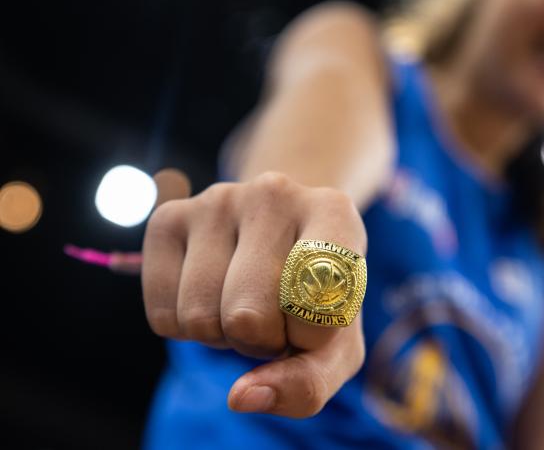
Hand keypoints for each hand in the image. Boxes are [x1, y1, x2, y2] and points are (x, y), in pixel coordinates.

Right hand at [141, 171, 366, 416]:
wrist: (282, 239)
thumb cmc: (316, 298)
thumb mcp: (334, 343)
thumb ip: (309, 382)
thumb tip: (241, 396)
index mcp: (335, 212)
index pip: (318, 303)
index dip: (312, 337)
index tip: (316, 316)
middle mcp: (275, 192)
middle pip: (248, 316)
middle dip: (262, 341)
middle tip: (275, 316)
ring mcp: (217, 199)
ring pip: (200, 317)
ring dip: (222, 336)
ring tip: (244, 304)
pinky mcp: (168, 218)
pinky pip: (163, 314)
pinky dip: (184, 330)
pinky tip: (211, 297)